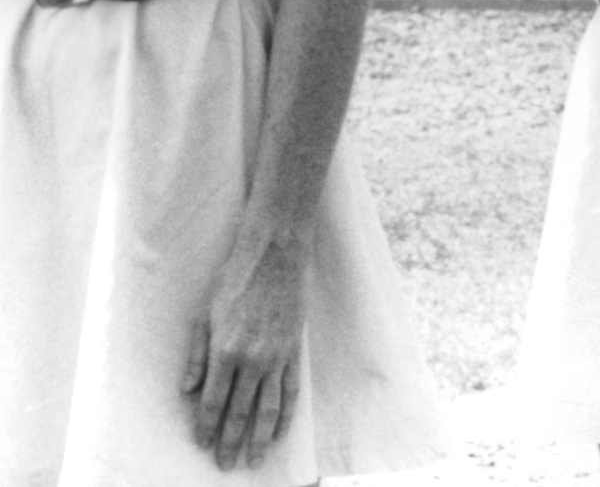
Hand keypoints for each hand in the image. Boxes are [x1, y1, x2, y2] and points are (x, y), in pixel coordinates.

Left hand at [183, 238, 305, 469]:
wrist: (275, 255)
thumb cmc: (234, 280)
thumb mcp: (204, 315)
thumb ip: (196, 356)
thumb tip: (186, 391)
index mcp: (224, 351)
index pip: (212, 401)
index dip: (206, 427)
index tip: (202, 446)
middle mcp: (251, 360)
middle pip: (239, 411)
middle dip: (231, 441)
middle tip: (227, 465)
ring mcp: (276, 357)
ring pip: (268, 407)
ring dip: (261, 437)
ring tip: (256, 459)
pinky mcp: (294, 350)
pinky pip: (291, 389)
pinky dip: (287, 414)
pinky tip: (282, 430)